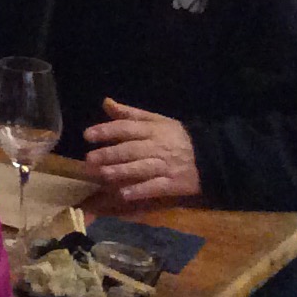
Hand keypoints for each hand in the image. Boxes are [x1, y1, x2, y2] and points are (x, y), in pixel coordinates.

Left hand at [85, 99, 200, 202]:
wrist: (209, 158)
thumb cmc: (177, 137)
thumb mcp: (157, 120)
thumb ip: (130, 114)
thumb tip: (106, 103)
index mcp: (152, 129)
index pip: (126, 128)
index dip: (106, 131)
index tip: (87, 135)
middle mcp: (157, 147)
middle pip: (130, 150)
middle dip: (109, 154)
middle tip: (89, 159)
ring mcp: (165, 166)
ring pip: (140, 168)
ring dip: (120, 172)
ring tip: (102, 175)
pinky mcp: (172, 184)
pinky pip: (154, 187)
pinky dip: (139, 191)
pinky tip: (123, 194)